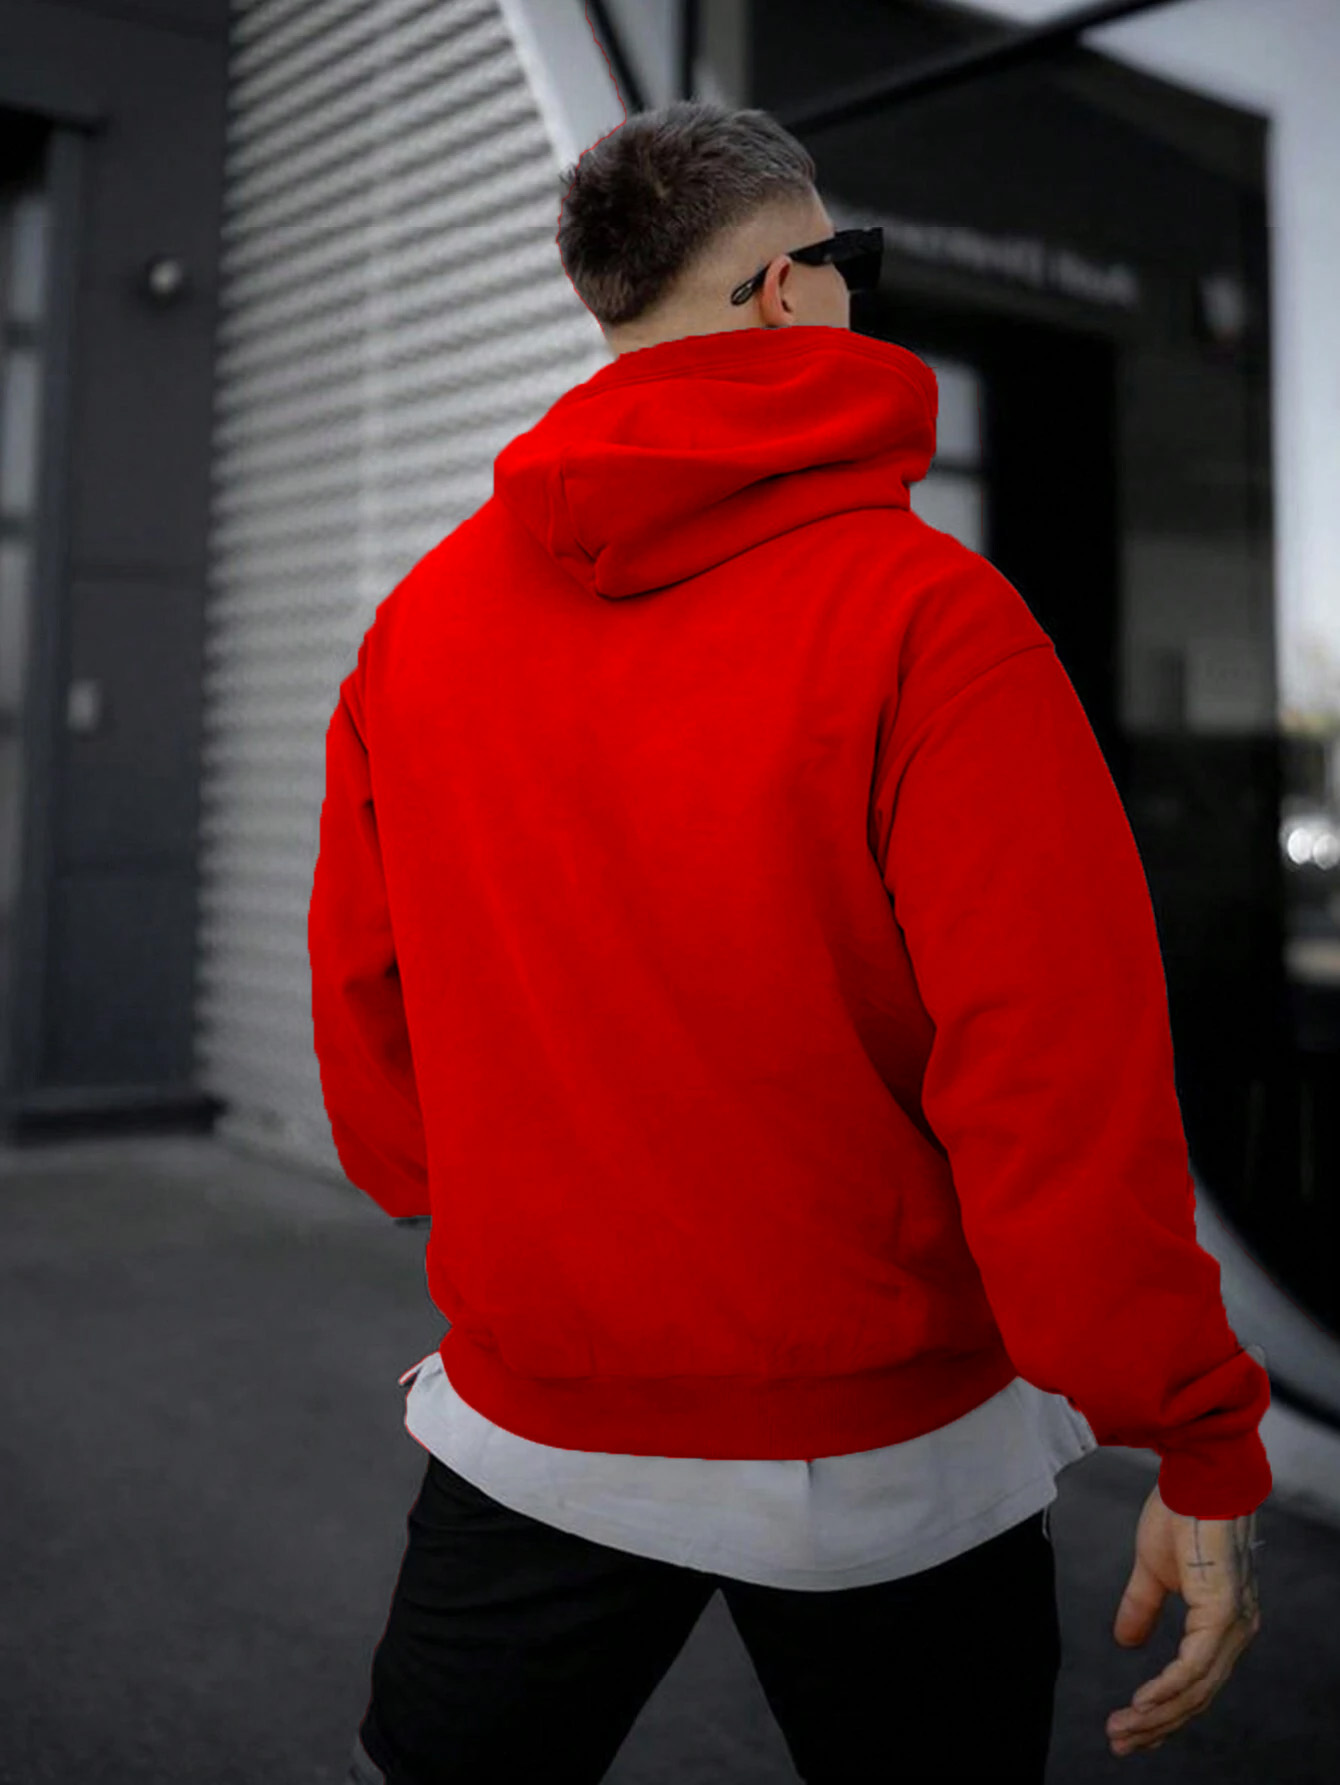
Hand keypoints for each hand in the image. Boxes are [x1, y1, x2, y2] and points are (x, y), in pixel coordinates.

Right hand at [1106, 1480, 1261, 1756]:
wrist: (1195, 1476)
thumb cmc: (1181, 1514)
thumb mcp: (1152, 1569)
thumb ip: (1142, 1606)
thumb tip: (1125, 1641)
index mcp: (1224, 1623)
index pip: (1196, 1683)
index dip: (1163, 1711)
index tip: (1131, 1729)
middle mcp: (1237, 1632)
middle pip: (1197, 1697)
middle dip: (1156, 1726)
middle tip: (1120, 1743)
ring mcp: (1233, 1625)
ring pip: (1195, 1690)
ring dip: (1156, 1716)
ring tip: (1122, 1729)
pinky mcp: (1222, 1613)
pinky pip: (1194, 1667)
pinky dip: (1167, 1690)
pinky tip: (1143, 1704)